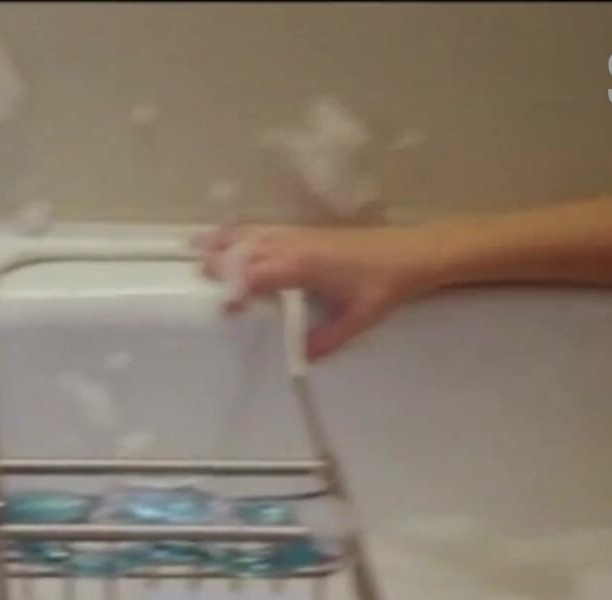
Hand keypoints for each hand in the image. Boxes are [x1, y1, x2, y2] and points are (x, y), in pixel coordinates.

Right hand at [193, 224, 452, 360]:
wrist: (414, 253)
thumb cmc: (387, 285)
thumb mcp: (358, 319)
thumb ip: (328, 339)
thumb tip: (303, 359)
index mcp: (304, 266)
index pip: (259, 276)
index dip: (238, 291)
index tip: (225, 310)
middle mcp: (297, 245)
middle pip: (250, 250)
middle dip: (222, 261)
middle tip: (196, 272)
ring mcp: (302, 235)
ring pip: (255, 235)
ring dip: (226, 240)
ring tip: (196, 243)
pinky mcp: (309, 232)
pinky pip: (268, 229)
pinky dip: (245, 232)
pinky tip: (235, 235)